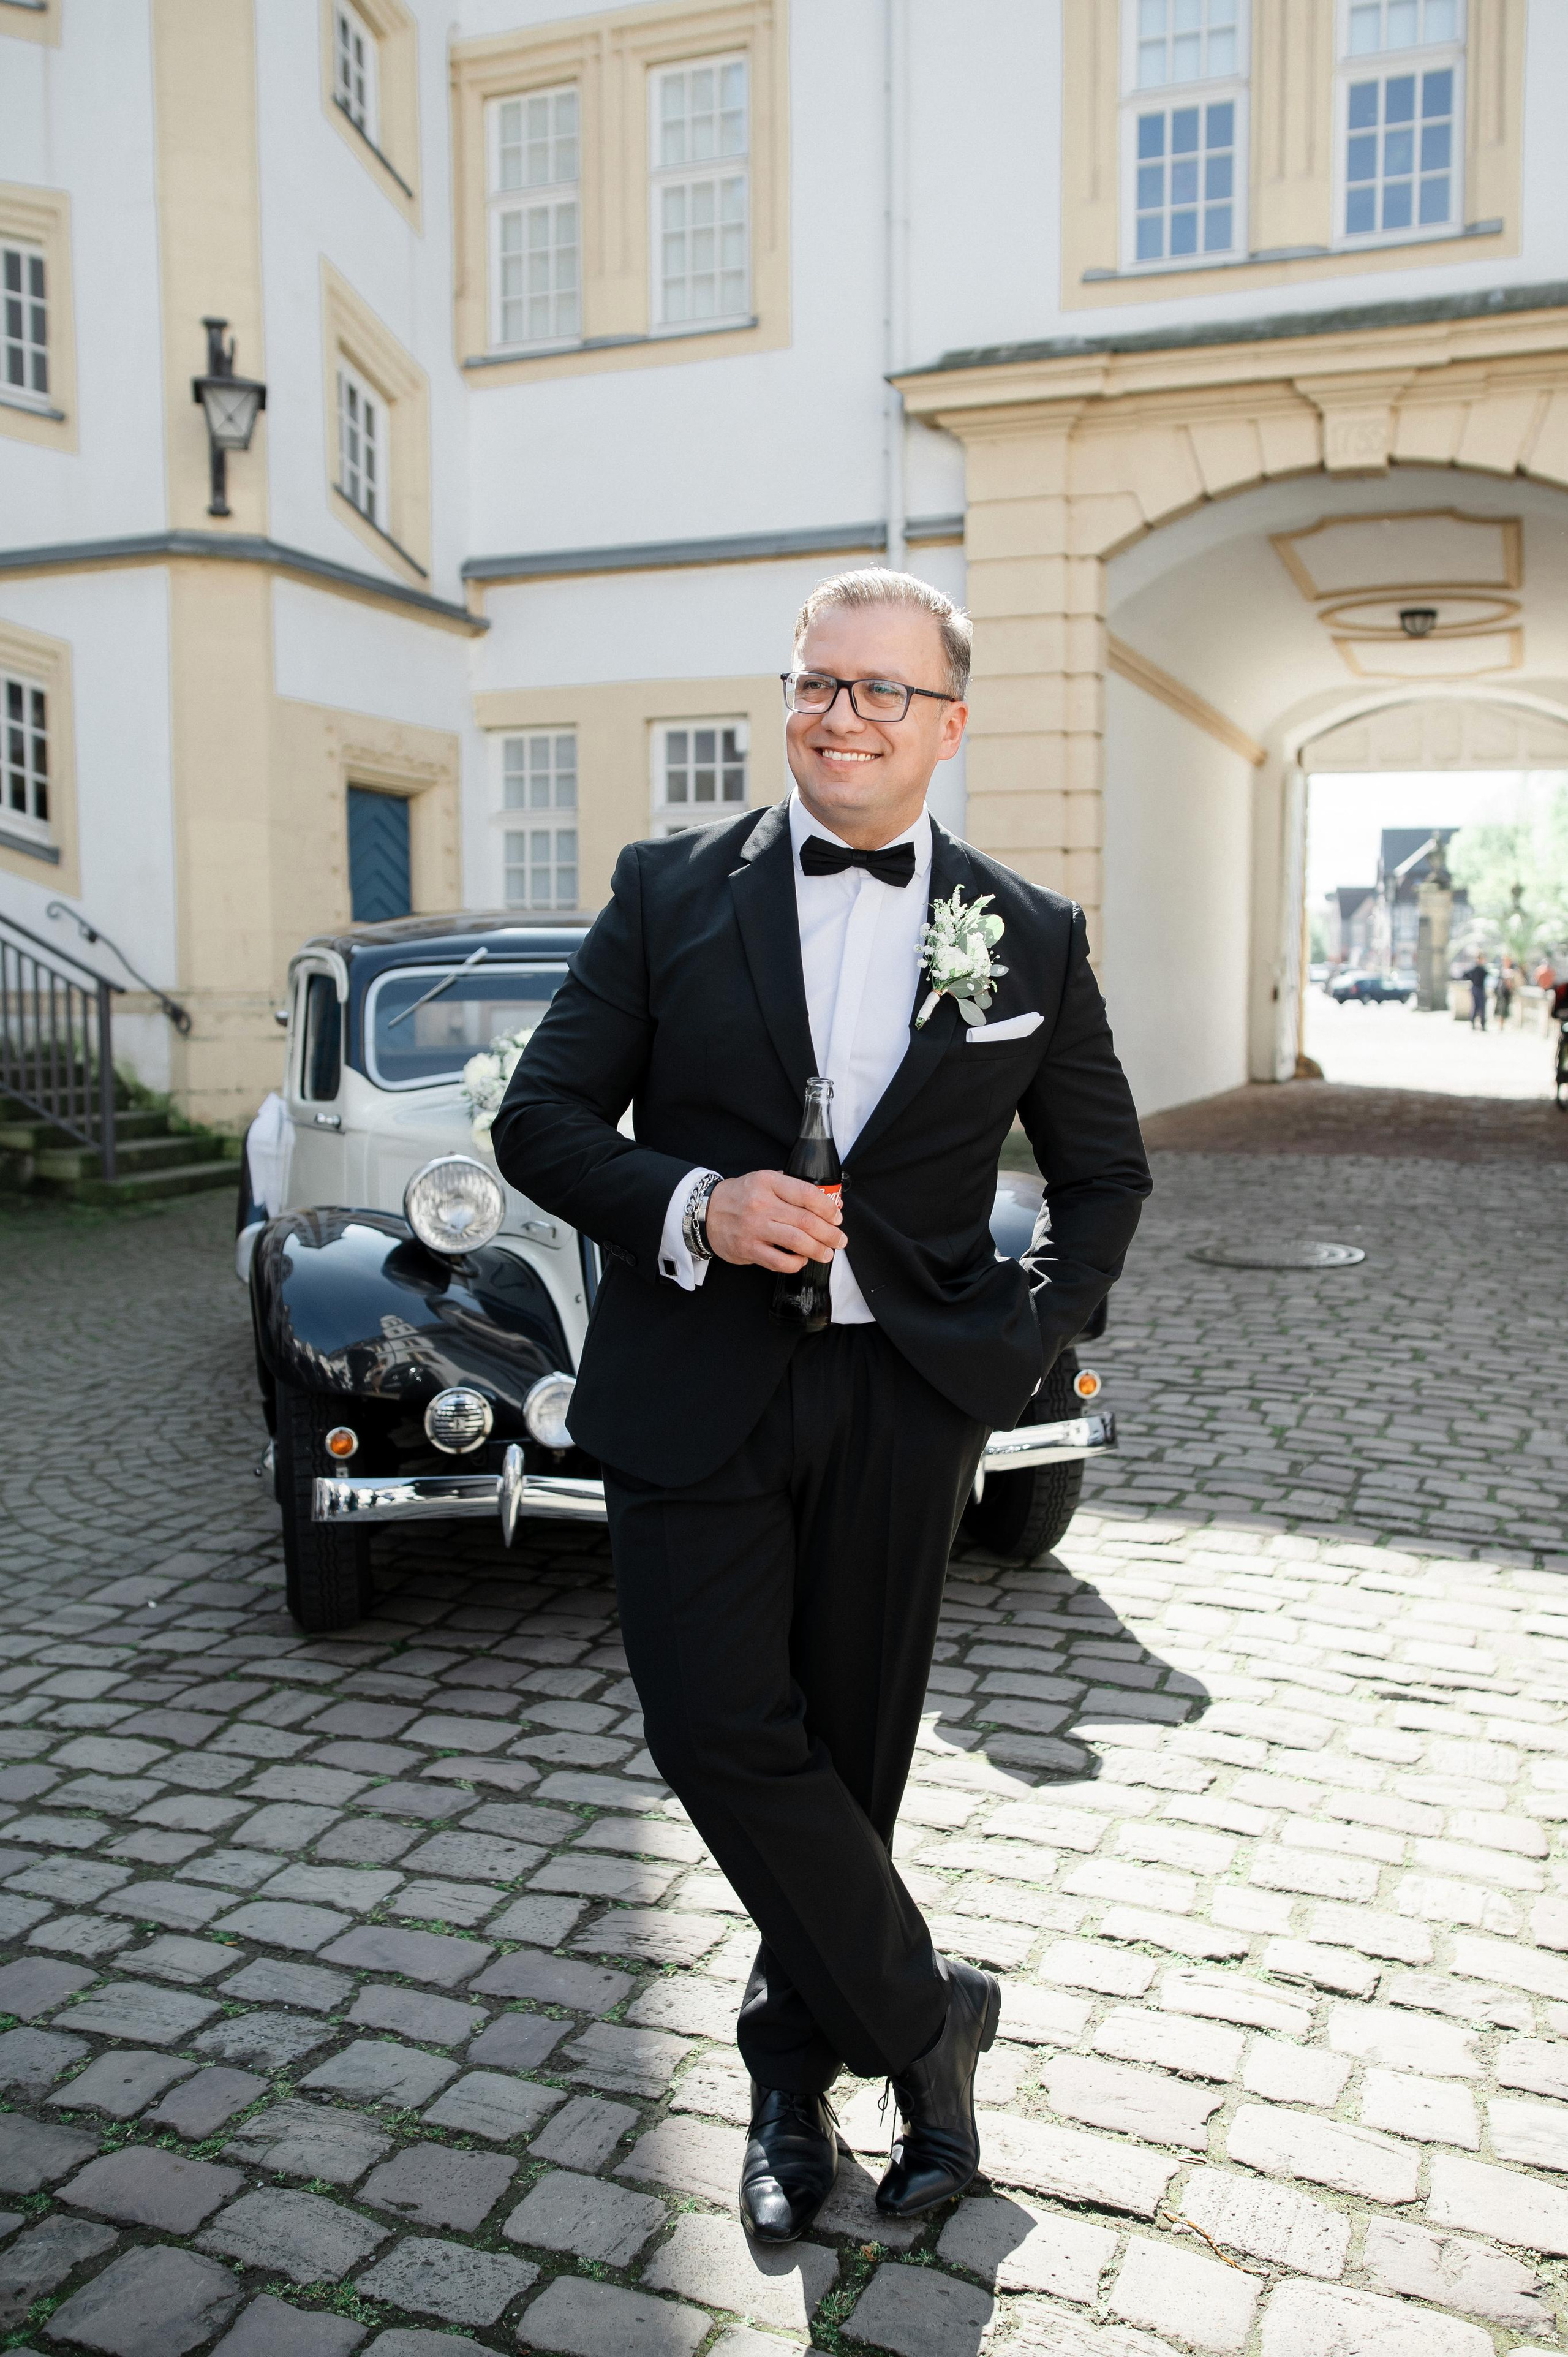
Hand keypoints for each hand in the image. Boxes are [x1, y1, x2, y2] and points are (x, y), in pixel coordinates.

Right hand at [706, 1171, 845, 1272]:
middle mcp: (761, 1204)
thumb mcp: (764, 1180)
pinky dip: (796, 1263)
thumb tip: (827, 1201)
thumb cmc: (741, 1196)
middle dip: (829, 1233)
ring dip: (818, 1250)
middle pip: (806, 1221)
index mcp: (768, 1182)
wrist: (706, 1212)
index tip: (837, 1217)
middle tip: (839, 1240)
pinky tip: (801, 1260)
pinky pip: (780, 1261)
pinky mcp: (747, 1249)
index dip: (828, 1208)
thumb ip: (791, 1188)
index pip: (807, 1194)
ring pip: (796, 1242)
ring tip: (827, 1253)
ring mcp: (754, 1228)